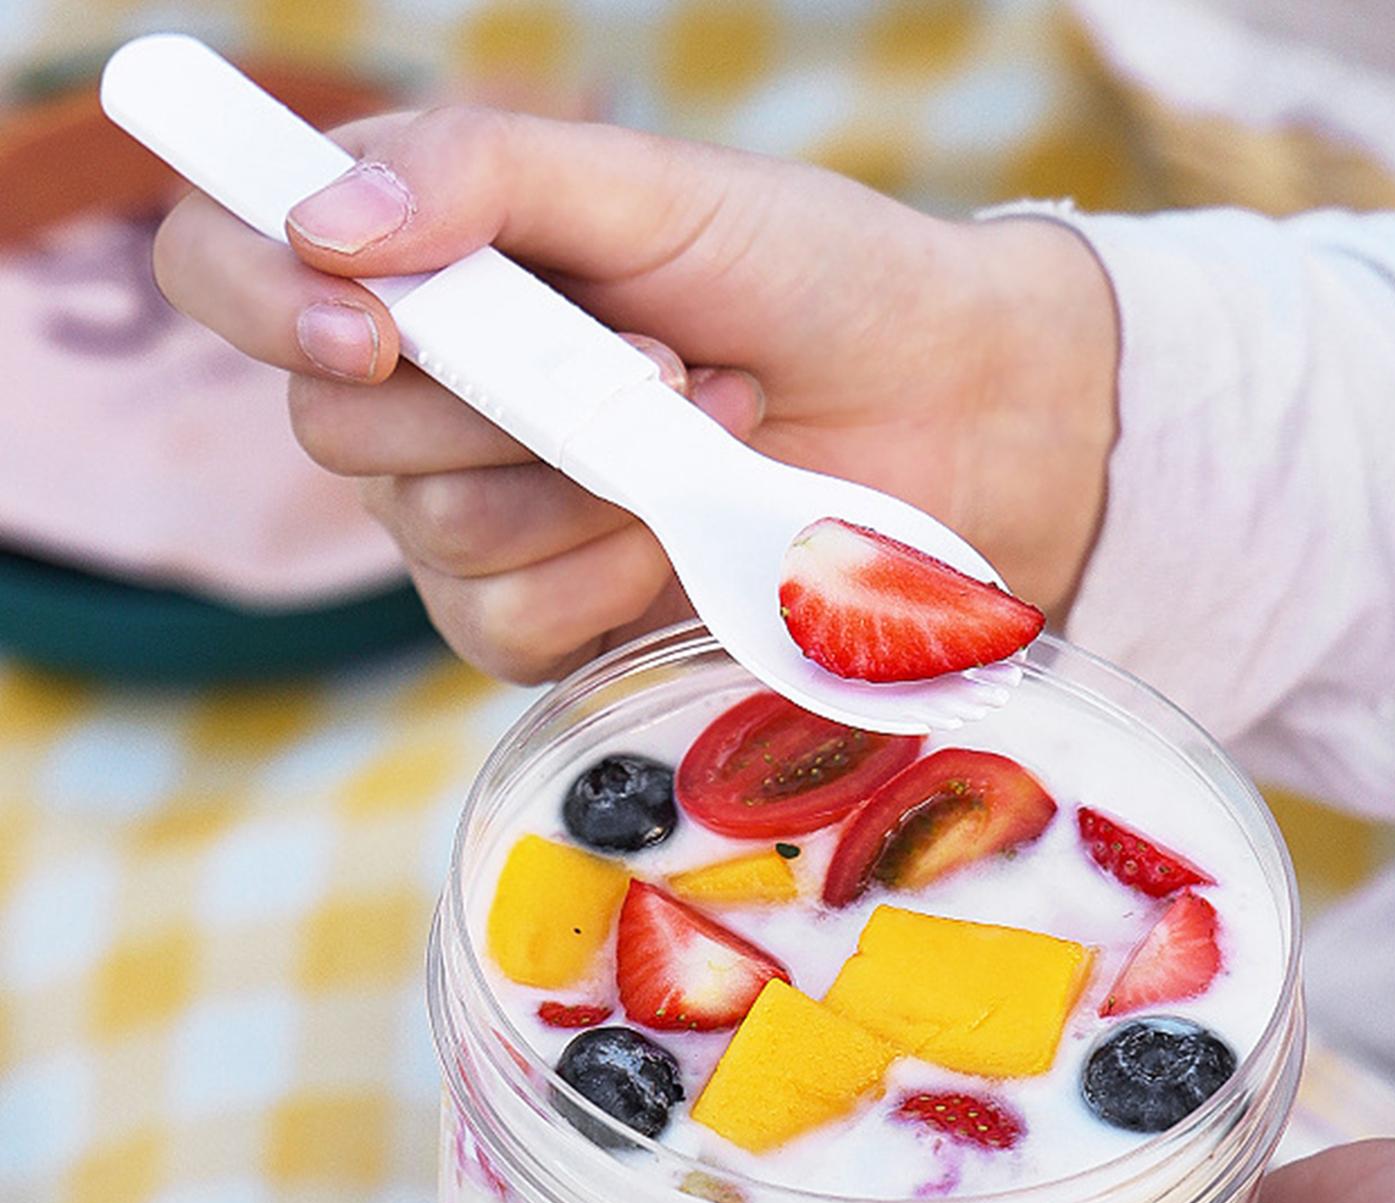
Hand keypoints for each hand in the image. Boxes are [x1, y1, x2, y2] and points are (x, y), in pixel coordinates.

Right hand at [154, 109, 1116, 681]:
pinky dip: (603, 573)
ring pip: (428, 532)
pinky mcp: (548, 618)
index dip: (258, 297)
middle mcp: (433, 395)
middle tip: (648, 355)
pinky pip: (503, 625)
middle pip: (337, 428)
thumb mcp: (661, 190)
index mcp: (432, 263)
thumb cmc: (816, 278)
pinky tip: (681, 523)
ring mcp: (483, 518)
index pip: (234, 267)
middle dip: (500, 401)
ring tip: (699, 417)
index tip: (370, 325)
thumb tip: (323, 219)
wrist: (949, 412)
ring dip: (579, 480)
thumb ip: (488, 174)